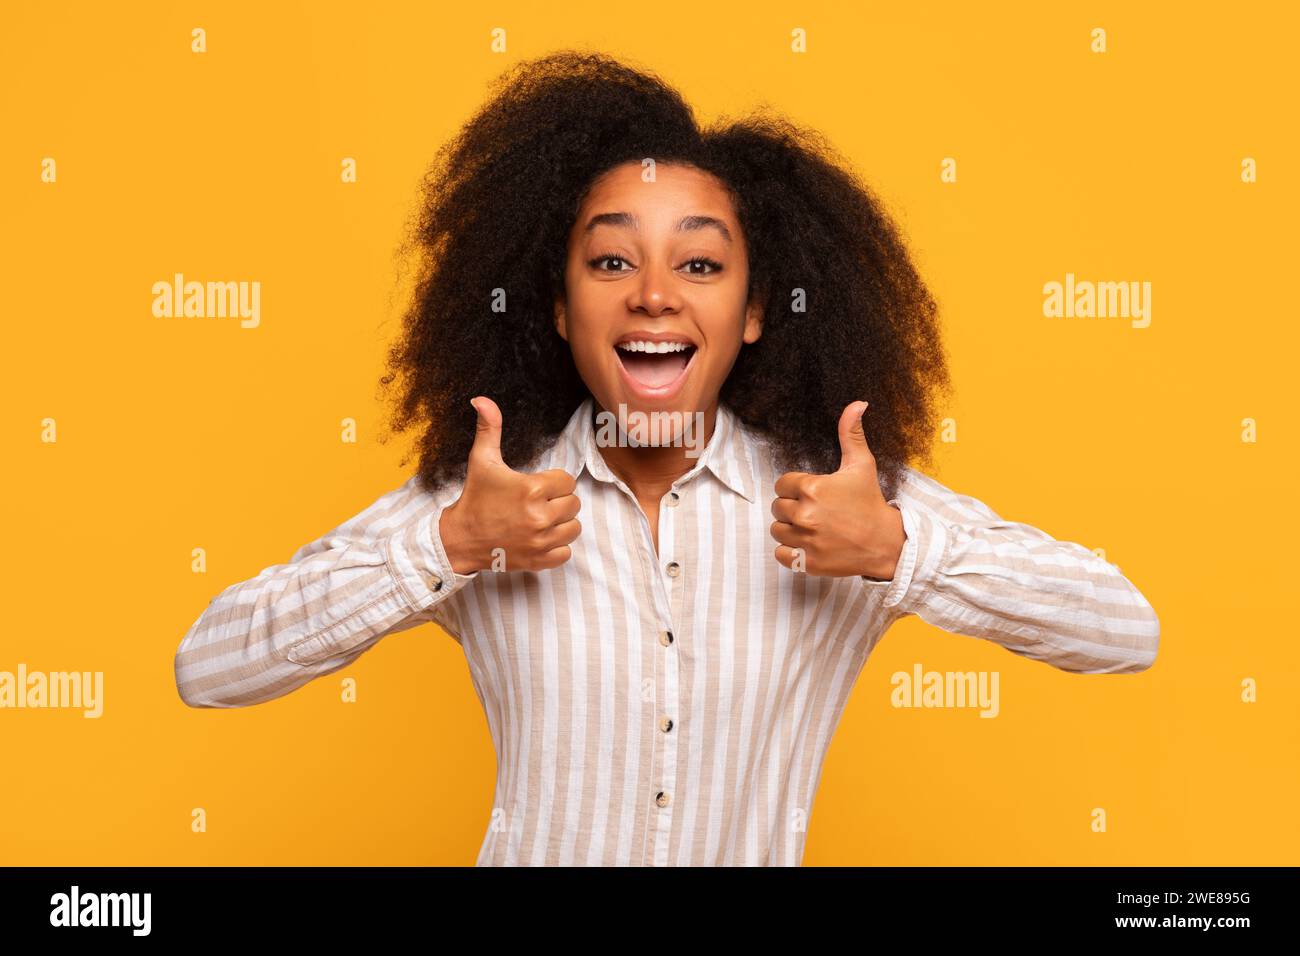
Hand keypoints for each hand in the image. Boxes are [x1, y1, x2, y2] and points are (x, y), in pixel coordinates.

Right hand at [438, 396, 581, 573]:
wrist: (460, 539)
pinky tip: (541, 538)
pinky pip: (566, 552)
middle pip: (574, 504)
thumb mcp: (482, 460)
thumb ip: (489, 428)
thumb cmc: (475, 498)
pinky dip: (558, 547)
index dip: (555, 482)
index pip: (567, 481)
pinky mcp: (539, 561)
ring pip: (574, 528)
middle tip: (538, 503)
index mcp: (532, 489)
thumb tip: (481, 399)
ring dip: (561, 524)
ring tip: (542, 520)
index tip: (538, 486)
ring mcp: (541, 541)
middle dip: (559, 501)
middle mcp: (540, 516)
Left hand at [770, 400, 904, 578]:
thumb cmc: (870, 502)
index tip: (812, 493)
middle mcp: (805, 514)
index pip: (782, 484)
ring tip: (811, 527)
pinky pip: (781, 554)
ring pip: (777, 530)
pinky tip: (808, 544)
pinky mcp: (806, 562)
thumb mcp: (861, 465)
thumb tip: (857, 403)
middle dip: (792, 507)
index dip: (795, 488)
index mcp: (813, 488)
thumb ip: (851, 434)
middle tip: (814, 511)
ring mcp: (805, 540)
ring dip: (789, 528)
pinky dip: (790, 551)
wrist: (885, 543)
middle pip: (777, 507)